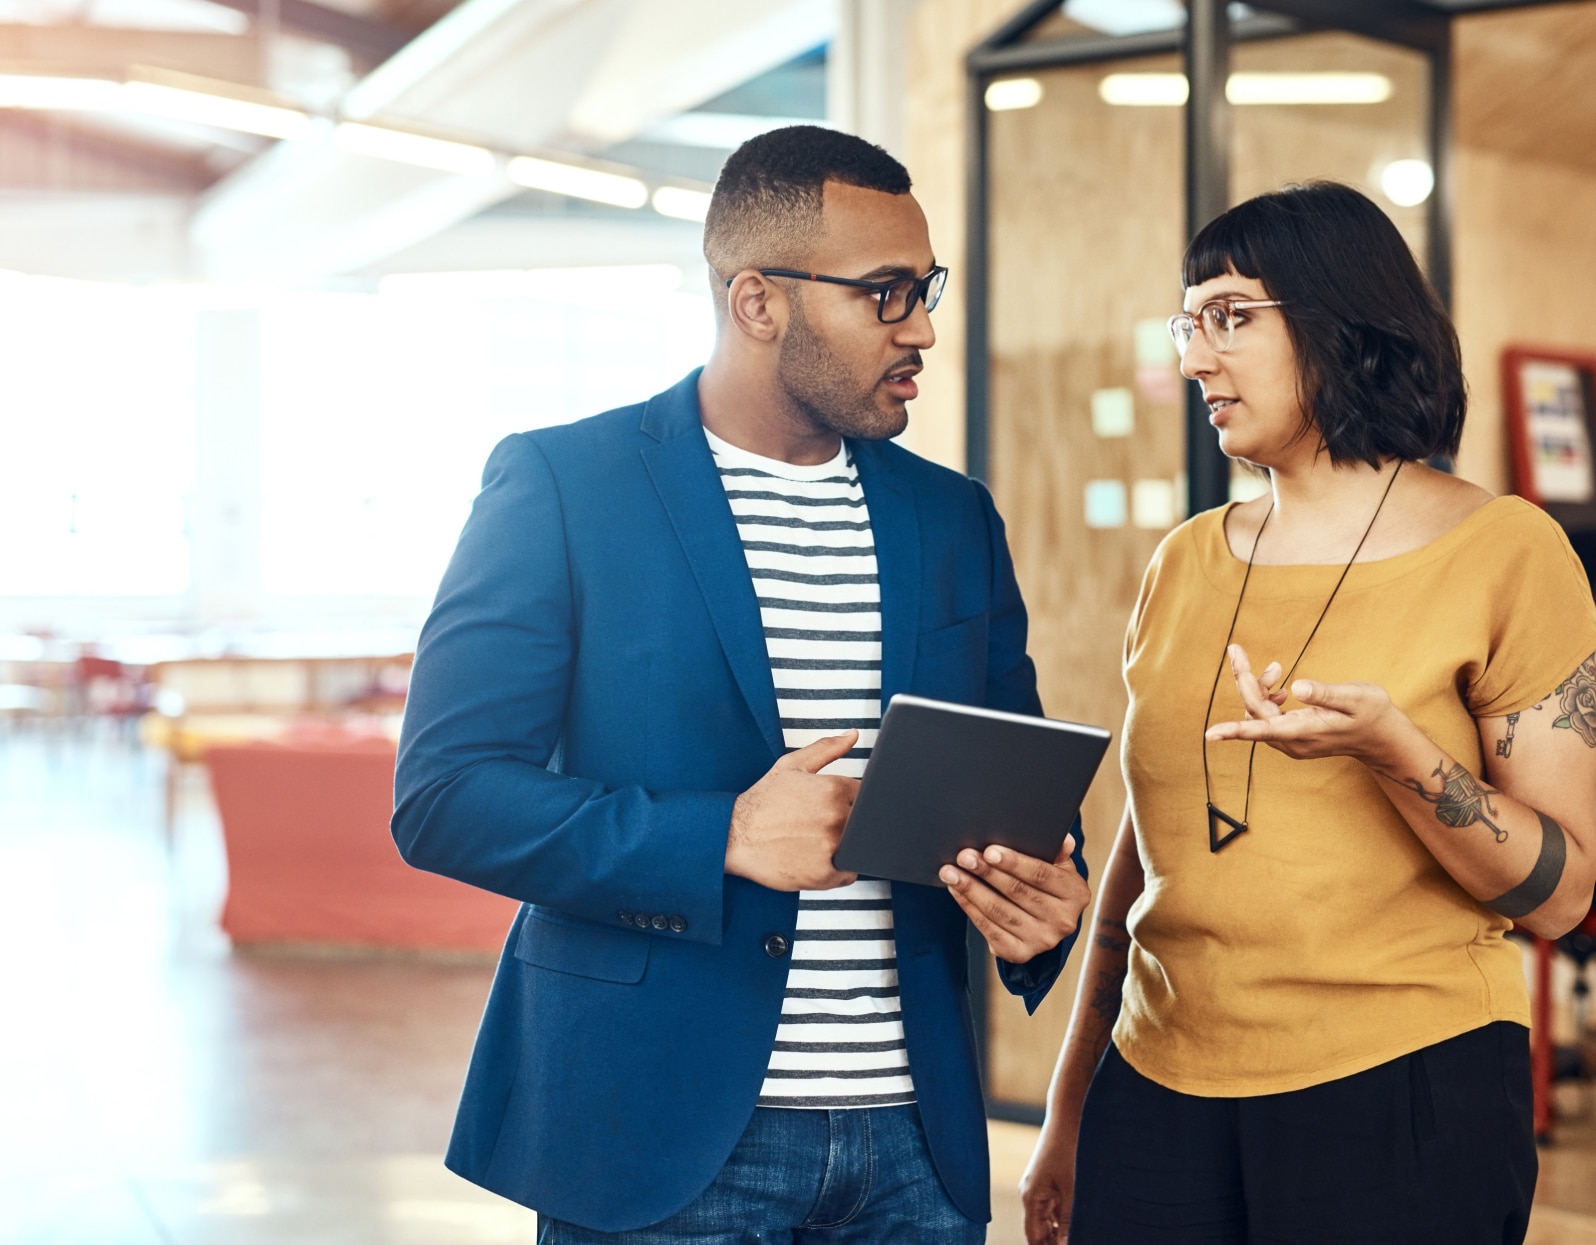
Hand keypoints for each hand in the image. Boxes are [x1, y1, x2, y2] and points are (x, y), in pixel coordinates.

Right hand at [725, 731, 859, 890]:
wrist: (733, 835)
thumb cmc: (761, 802)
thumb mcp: (792, 765)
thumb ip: (827, 748)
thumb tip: (853, 735)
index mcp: (833, 789)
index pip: (867, 796)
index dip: (853, 801)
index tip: (837, 806)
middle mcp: (836, 817)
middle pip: (865, 822)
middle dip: (850, 822)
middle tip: (823, 824)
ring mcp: (832, 847)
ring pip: (858, 846)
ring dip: (846, 844)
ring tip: (818, 840)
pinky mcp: (824, 874)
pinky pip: (849, 872)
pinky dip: (839, 867)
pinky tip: (817, 857)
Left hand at [939, 835, 1088, 962]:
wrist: (1046, 921)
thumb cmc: (1048, 884)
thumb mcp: (1059, 866)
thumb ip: (1057, 852)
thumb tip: (1063, 839)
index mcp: (1075, 894)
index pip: (1041, 874)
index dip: (1014, 862)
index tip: (989, 850)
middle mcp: (1063, 921)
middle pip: (1017, 892)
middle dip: (986, 872)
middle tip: (964, 856)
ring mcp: (1042, 940)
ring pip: (999, 911)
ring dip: (971, 889)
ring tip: (951, 872)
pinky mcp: (1020, 953)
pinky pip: (989, 928)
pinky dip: (969, 907)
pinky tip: (956, 891)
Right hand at [1019, 1127, 1074, 1243]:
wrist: (1065, 1121)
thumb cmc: (1067, 1151)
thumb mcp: (1071, 1189)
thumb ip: (1069, 1219)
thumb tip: (1067, 1243)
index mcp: (1030, 1197)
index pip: (1033, 1236)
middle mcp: (1029, 1195)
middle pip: (1037, 1231)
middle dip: (1051, 1242)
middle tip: (1074, 1243)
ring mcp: (1037, 1189)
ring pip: (1046, 1221)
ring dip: (1058, 1233)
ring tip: (1077, 1238)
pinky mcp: (1046, 1184)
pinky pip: (1051, 1209)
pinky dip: (1061, 1220)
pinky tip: (1075, 1226)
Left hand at [1204, 644, 1409, 765]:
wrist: (1382, 737)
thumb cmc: (1373, 713)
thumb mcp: (1356, 697)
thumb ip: (1326, 693)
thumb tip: (1297, 686)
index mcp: (1305, 732)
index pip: (1263, 729)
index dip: (1235, 730)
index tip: (1210, 733)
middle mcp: (1292, 742)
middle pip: (1254, 713)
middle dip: (1245, 681)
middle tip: (1236, 650)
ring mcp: (1291, 742)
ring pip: (1258, 714)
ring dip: (1257, 687)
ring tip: (1274, 668)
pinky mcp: (1292, 736)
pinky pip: (1266, 717)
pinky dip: (1266, 697)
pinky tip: (1279, 687)